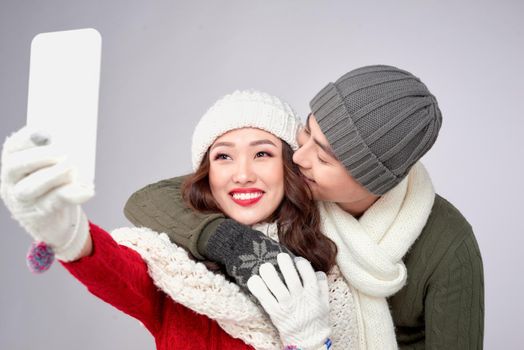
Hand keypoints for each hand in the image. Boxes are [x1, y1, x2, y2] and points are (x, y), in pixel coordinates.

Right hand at [0, 126, 93, 260]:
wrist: (56, 221)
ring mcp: (23, 199)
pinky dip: (74, 194)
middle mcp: (11, 181)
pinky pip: (55, 201)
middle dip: (41, 156)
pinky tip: (88, 190)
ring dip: (55, 175)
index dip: (26, 137)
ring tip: (74, 168)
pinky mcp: (41, 214)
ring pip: (31, 186)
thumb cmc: (54, 185)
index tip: (46, 131)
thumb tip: (74, 139)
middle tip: (64, 152)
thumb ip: (58, 153)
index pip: (12, 147)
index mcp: (13, 163)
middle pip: (16, 165)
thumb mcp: (51, 167)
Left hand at [247, 253, 330, 349]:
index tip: (296, 260)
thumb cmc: (316, 319)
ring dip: (269, 273)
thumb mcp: (325, 302)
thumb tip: (318, 271)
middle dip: (284, 263)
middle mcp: (299, 298)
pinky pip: (264, 299)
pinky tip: (253, 280)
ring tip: (265, 266)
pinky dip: (258, 288)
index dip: (300, 263)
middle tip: (279, 256)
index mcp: (313, 293)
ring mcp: (286, 306)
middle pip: (291, 276)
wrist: (309, 341)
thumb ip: (323, 286)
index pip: (307, 271)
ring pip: (277, 286)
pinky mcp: (275, 313)